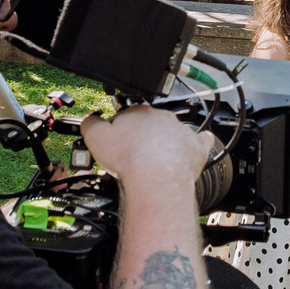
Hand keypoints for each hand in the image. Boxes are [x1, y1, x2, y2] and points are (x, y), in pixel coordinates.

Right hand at [79, 104, 213, 193]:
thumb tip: (88, 121)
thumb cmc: (129, 158)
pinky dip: (200, 142)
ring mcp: (180, 132)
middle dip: (144, 135)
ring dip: (166, 140)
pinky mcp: (195, 147)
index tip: (118, 141)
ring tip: (156, 158)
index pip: (128, 115)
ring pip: (173, 132)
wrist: (155, 176)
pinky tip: (198, 143)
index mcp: (139, 112)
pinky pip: (201, 140)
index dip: (121, 129)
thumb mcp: (96, 138)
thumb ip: (90, 125)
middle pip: (151, 123)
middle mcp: (162, 118)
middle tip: (134, 153)